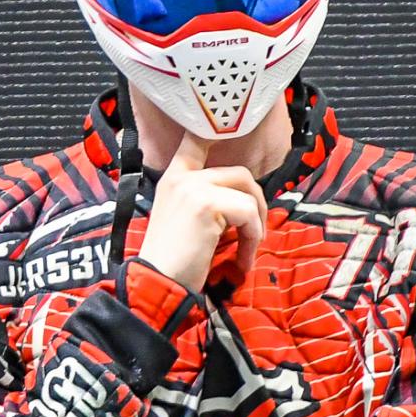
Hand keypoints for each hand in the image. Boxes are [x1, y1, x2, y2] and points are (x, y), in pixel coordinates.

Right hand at [138, 129, 267, 292]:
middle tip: (255, 231)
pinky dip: (252, 239)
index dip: (215, 134)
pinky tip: (242, 259)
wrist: (158, 282)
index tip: (228, 136)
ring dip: (257, 224)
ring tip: (248, 249)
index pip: (195, 139)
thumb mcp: (183, 219)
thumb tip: (242, 199)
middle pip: (239, 173)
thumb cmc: (173, 260)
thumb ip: (205, 199)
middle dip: (256, 202)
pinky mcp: (207, 205)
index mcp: (174, 177)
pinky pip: (248, 214)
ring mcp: (194, 187)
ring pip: (248, 193)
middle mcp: (183, 176)